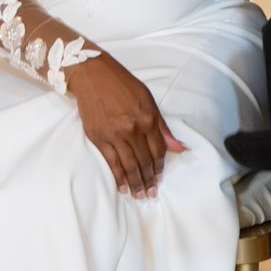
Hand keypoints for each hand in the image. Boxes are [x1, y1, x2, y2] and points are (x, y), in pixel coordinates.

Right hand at [71, 53, 185, 197]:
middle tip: (151, 194)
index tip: (159, 177)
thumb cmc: (121, 85)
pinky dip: (118, 176)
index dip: (160, 166)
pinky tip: (122, 186)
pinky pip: (111, 162)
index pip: (158, 150)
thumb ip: (162, 127)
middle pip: (144, 161)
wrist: (92, 75)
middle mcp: (132, 128)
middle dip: (149, 180)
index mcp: (147, 118)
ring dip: (135, 183)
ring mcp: (114, 134)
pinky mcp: (98, 137)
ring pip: (129, 165)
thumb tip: (179, 147)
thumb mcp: (147, 100)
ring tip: (139, 195)